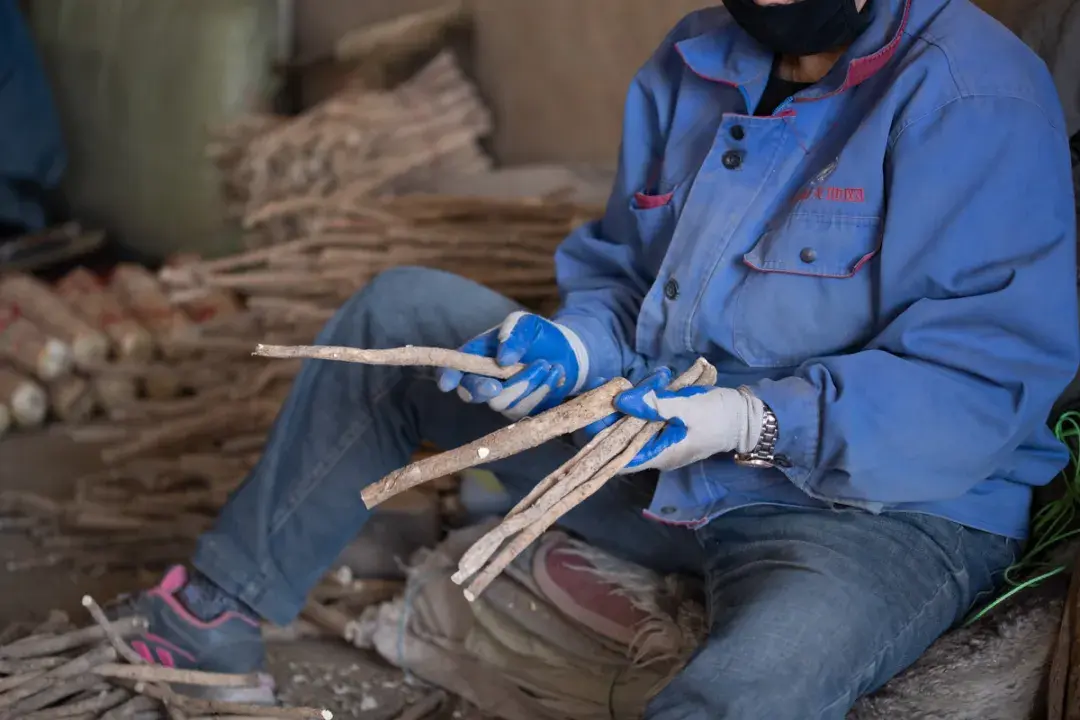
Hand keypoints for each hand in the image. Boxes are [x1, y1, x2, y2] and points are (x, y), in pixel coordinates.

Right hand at [437, 311, 589, 419]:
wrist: (567, 354)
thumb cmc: (538, 336)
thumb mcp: (527, 324)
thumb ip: (514, 333)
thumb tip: (503, 358)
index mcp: (476, 356)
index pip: (454, 369)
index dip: (448, 376)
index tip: (447, 384)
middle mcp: (484, 381)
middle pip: (471, 393)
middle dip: (483, 389)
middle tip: (497, 385)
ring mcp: (502, 399)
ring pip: (503, 403)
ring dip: (527, 383)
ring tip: (547, 364)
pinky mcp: (521, 412)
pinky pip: (526, 409)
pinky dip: (542, 390)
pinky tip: (554, 374)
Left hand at [611, 369, 765, 472]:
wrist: (749, 416)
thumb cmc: (720, 416)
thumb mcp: (687, 407)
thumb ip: (654, 405)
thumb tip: (620, 400)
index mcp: (660, 454)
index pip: (618, 457)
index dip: (601, 439)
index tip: (593, 414)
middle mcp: (658, 451)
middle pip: (624, 437)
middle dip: (616, 412)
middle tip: (613, 386)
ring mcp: (664, 439)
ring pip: (637, 422)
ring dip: (636, 400)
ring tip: (639, 379)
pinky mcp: (670, 426)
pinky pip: (651, 414)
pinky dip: (650, 398)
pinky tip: (658, 379)